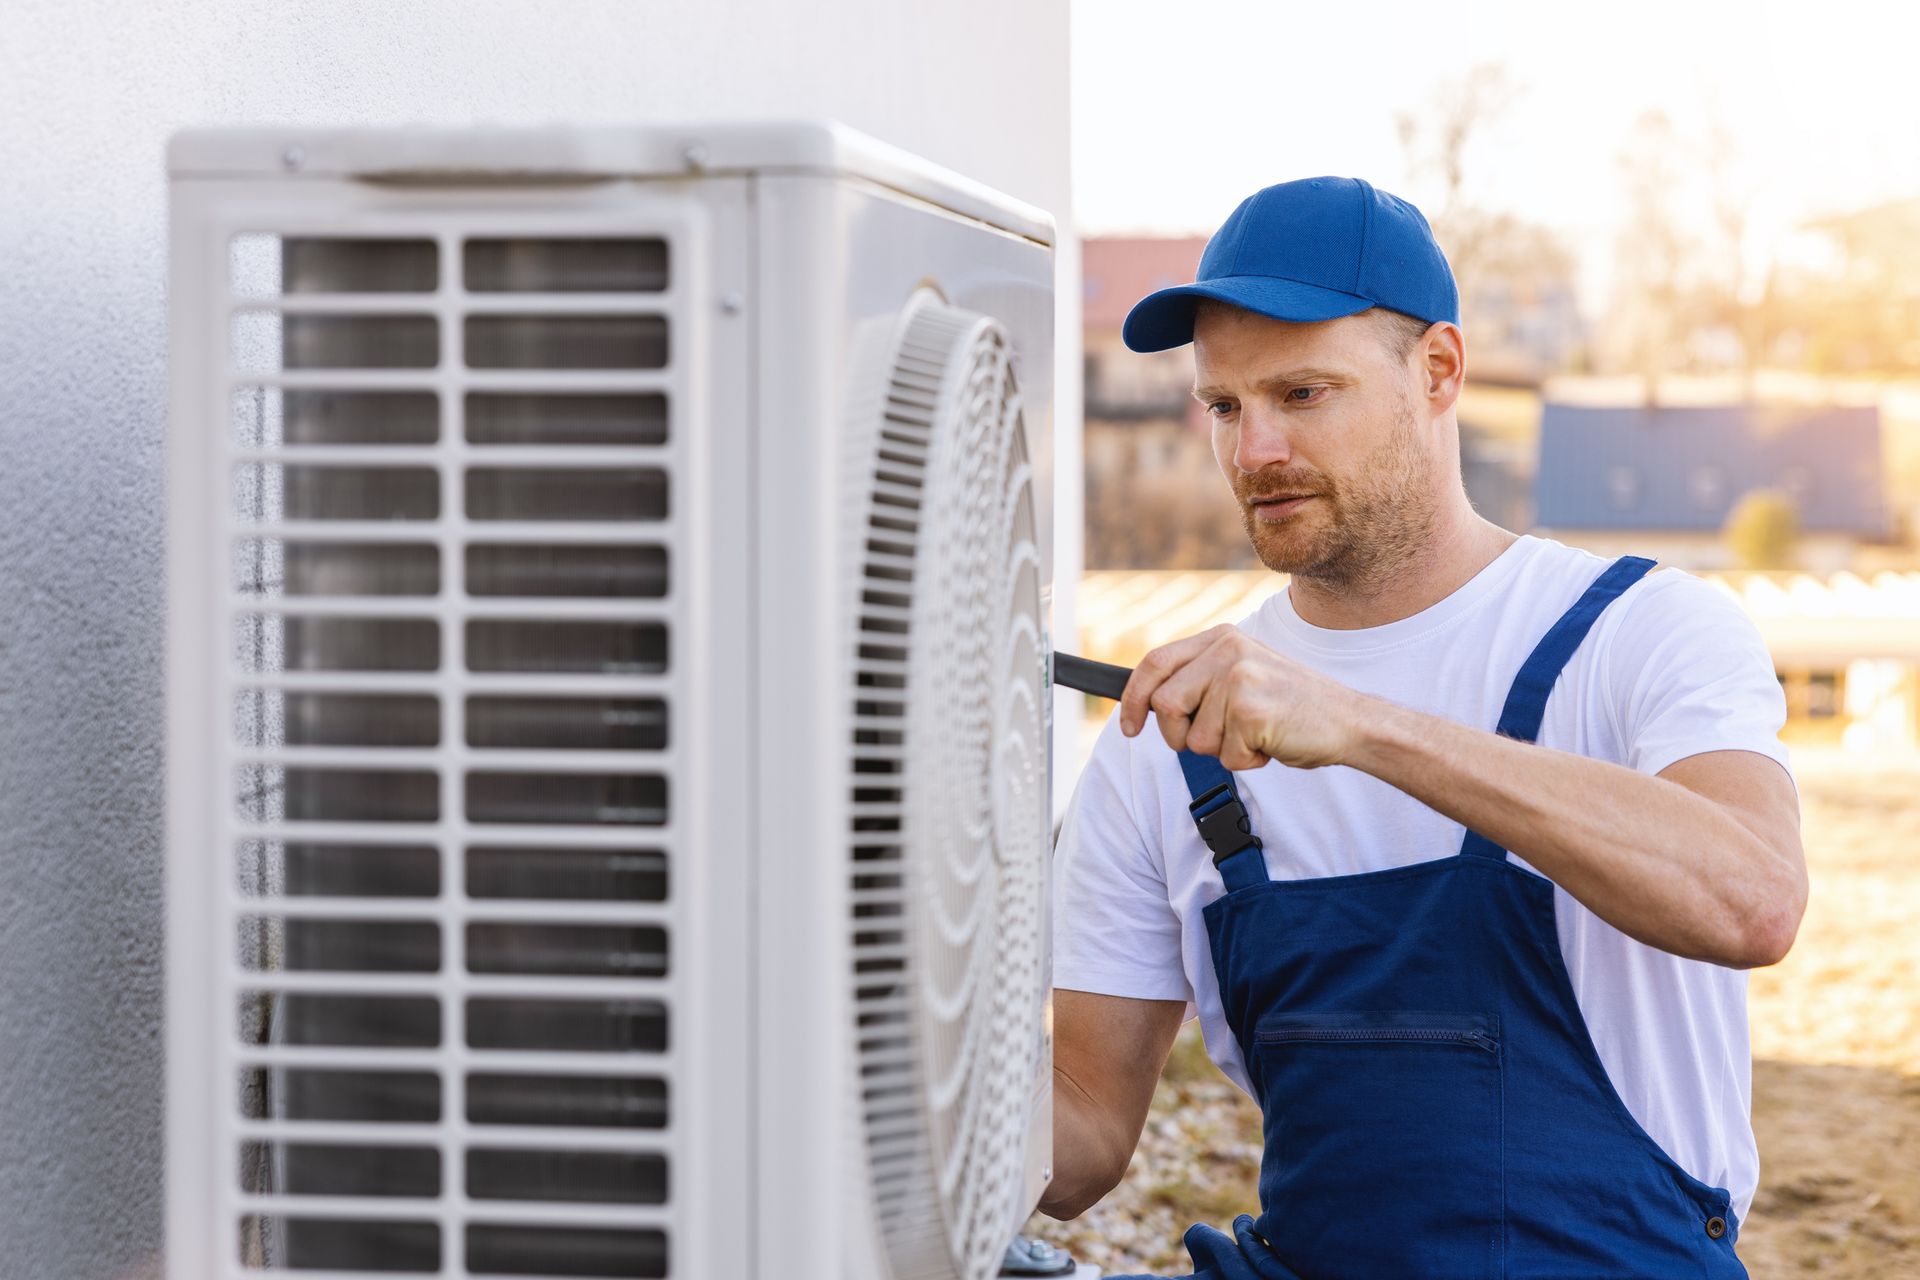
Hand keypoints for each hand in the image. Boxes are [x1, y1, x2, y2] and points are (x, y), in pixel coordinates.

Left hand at [1117, 625, 1370, 769]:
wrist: (1348, 720)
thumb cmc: (1292, 707)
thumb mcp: (1242, 675)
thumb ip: (1201, 679)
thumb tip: (1148, 704)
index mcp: (1221, 638)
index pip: (1154, 663)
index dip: (1133, 698)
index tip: (1130, 728)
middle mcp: (1227, 651)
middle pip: (1165, 705)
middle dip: (1181, 736)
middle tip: (1218, 739)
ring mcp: (1238, 678)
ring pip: (1194, 738)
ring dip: (1222, 751)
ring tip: (1256, 735)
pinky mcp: (1250, 710)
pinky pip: (1225, 756)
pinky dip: (1246, 761)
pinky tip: (1271, 743)